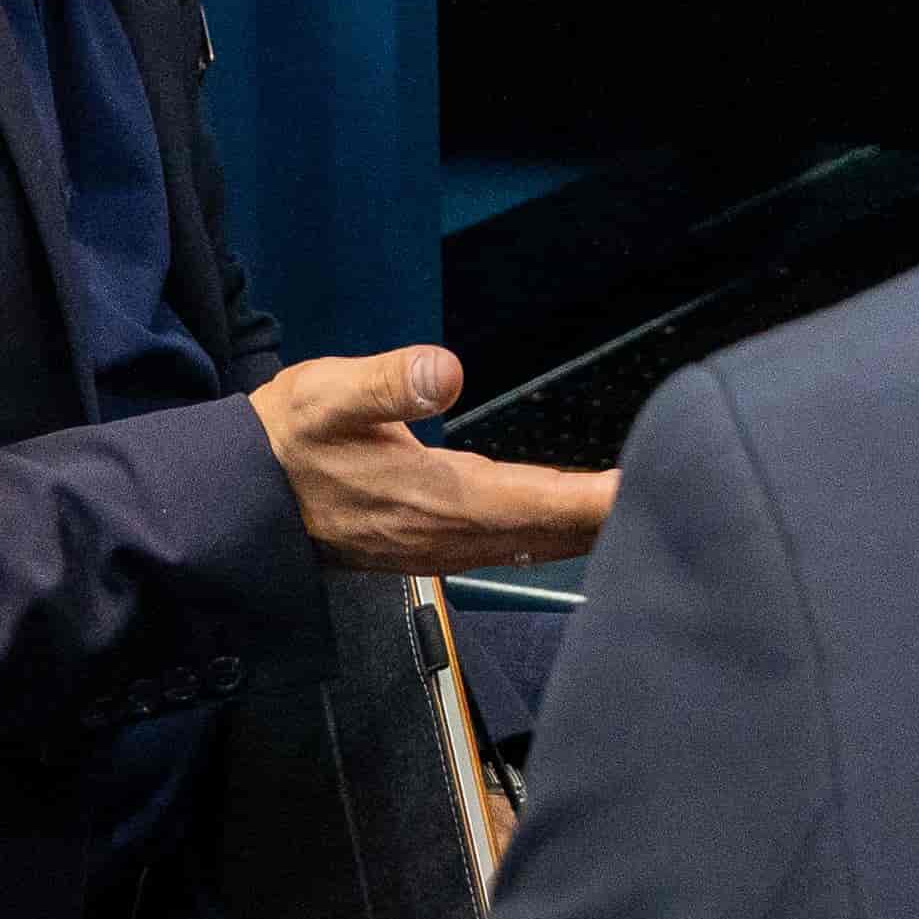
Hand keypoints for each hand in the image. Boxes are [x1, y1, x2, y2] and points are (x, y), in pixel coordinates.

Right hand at [250, 348, 613, 571]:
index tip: (648, 490)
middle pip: (551, 534)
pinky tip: (566, 524)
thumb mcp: (330, 396)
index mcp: (438, 498)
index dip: (598, 501)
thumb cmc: (287, 441)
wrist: (241, 499)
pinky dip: (549, 535)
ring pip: (533, 545)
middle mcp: (449, 534)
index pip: (540, 504)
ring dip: (583, 530)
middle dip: (608, 519)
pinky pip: (509, 546)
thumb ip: (390, 384)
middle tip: (676, 498)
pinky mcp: (431, 545)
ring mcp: (441, 547)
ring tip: (634, 511)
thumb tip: (446, 370)